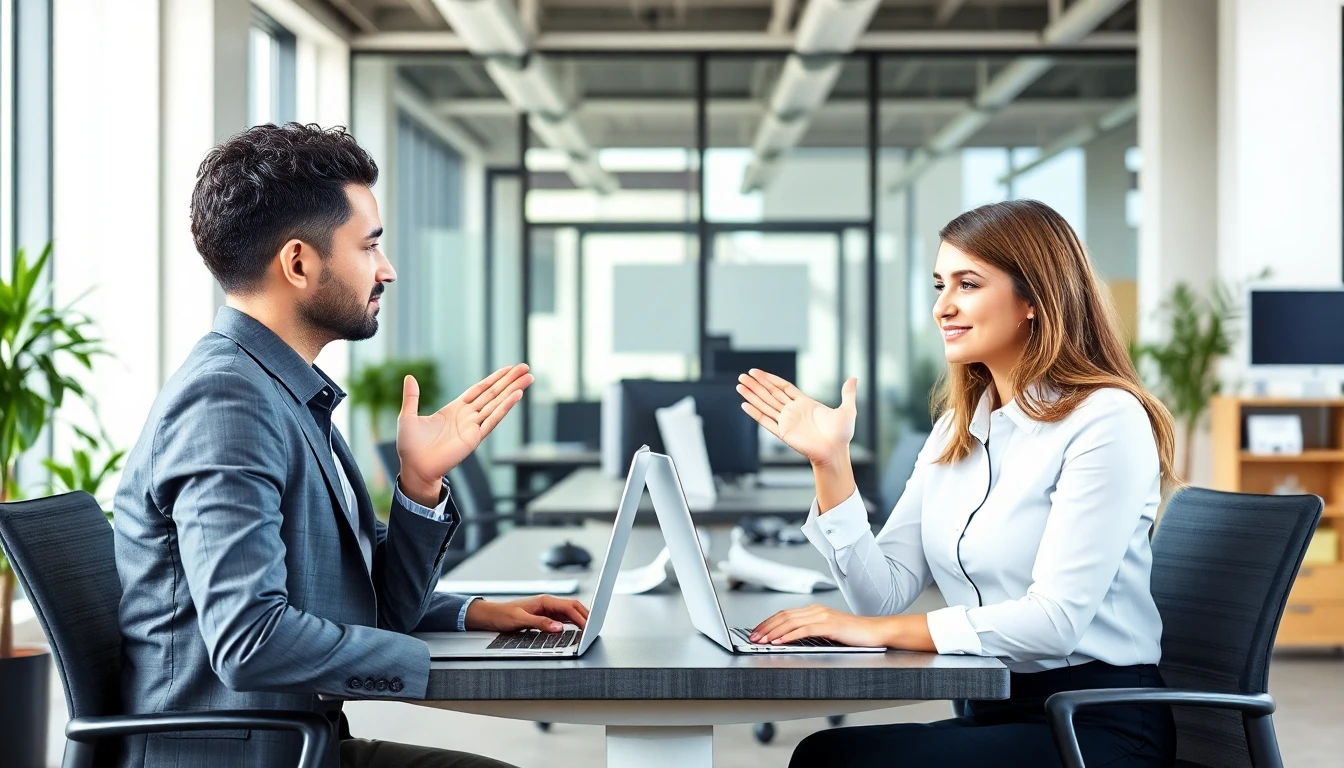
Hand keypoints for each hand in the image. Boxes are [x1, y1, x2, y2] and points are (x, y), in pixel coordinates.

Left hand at [396, 364, 533, 502]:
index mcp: (455, 409)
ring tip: (528, 378)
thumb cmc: (410, 446)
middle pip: (493, 393)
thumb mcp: (408, 416)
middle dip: (509, 380)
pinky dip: (505, 408)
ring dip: (513, 390)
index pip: (479, 390)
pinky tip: (516, 396)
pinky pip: (492, 419)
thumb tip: (409, 377)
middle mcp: (467, 416)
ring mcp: (473, 426)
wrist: (414, 467)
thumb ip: (412, 396)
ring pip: (497, 403)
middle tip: (525, 368)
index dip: (494, 378)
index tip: (508, 369)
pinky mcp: (475, 437)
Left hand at [464, 596, 589, 632]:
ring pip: (569, 611)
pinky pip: (562, 617)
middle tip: (594, 628)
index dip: (580, 617)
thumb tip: (559, 627)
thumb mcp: (521, 620)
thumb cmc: (503, 615)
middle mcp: (547, 603)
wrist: (491, 615)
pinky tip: (575, 628)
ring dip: (579, 618)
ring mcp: (546, 608)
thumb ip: (541, 623)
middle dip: (585, 616)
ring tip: (588, 628)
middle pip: (572, 607)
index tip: (588, 627)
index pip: (568, 608)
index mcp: (544, 600)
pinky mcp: (543, 615)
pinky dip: (571, 622)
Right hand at [736, 370, 856, 466]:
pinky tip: (745, 404)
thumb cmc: (842, 434)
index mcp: (805, 403)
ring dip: (752, 395)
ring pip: (765, 405)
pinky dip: (755, 413)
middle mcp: (793, 411)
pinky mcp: (783, 432)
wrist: (836, 452)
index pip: (783, 388)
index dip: (770, 379)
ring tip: (739, 385)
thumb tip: (854, 378)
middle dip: (757, 384)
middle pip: (770, 394)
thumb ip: (848, 393)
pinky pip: (765, 421)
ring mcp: (787, 421)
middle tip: (743, 375)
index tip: (757, 372)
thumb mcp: (848, 410)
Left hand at [749, 604, 891, 647]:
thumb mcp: (826, 632)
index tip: (755, 632)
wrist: (875, 632)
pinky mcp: (830, 625)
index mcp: (813, 611)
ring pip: (791, 622)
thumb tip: (787, 640)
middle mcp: (816, 610)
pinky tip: (781, 641)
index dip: (767, 623)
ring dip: (774, 632)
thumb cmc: (853, 635)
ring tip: (762, 641)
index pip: (784, 614)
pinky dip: (790, 635)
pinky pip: (805, 630)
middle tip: (753, 638)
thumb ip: (809, 632)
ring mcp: (823, 616)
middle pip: (783, 616)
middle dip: (765, 627)